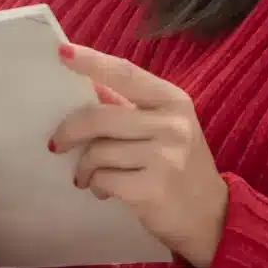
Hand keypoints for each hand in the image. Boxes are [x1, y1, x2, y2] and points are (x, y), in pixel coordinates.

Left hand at [50, 44, 228, 267]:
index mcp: (173, 100)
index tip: (60, 51)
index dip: (91, 62)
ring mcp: (165, 158)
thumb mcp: (162, 127)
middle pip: (100, 117)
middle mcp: (172, 125)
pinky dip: (96, 186)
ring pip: (98, 152)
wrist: (211, 216)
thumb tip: (84, 85)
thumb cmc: (177, 165)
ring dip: (84, 168)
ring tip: (89, 176)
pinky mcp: (153, 189)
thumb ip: (127, 106)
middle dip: (69, 131)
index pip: (125, 74)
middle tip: (57, 145)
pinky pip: (103, 179)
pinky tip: (104, 191)